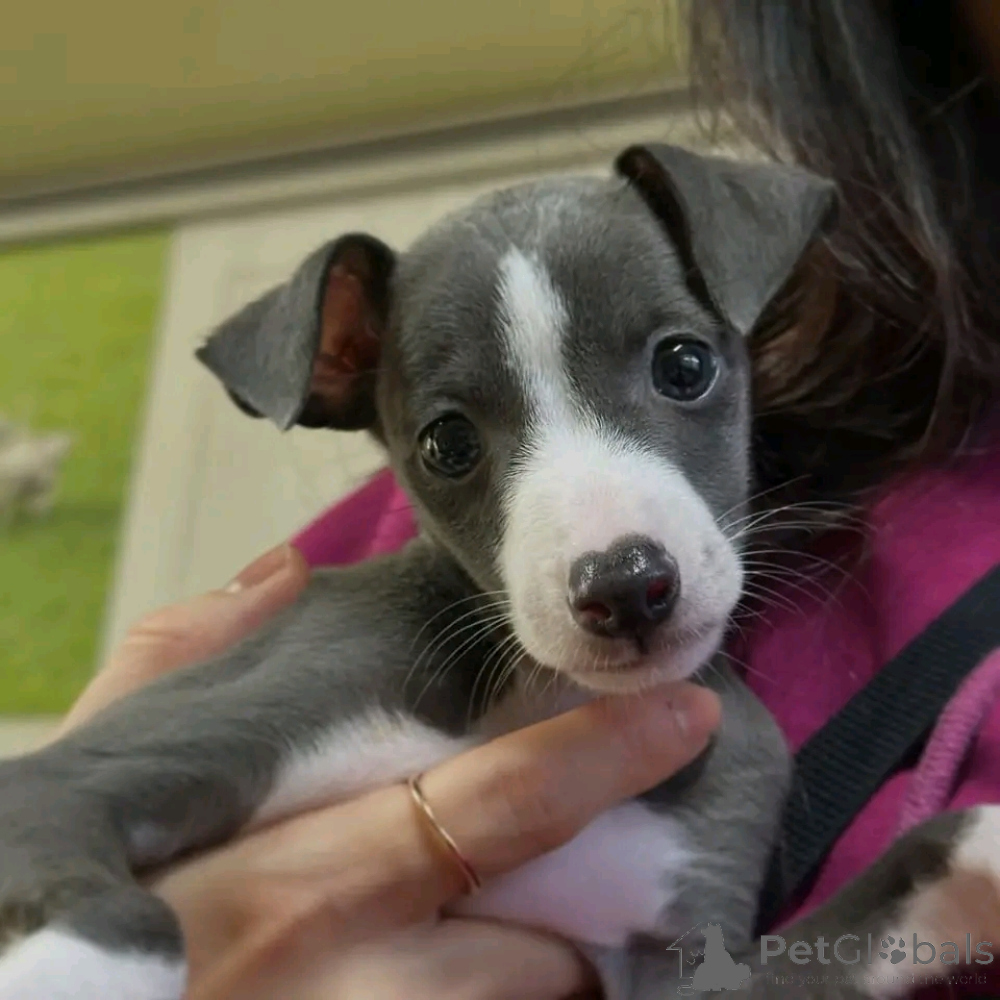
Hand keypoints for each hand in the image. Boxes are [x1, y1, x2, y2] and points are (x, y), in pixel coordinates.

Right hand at [61, 544, 721, 999]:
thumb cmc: (56, 912)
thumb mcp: (103, 771)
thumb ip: (184, 661)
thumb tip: (279, 575)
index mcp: (294, 872)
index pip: (494, 803)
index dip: (601, 756)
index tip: (682, 715)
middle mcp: (345, 978)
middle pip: (543, 943)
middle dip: (593, 903)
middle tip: (620, 851)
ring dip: (542, 971)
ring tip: (508, 935)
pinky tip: (477, 983)